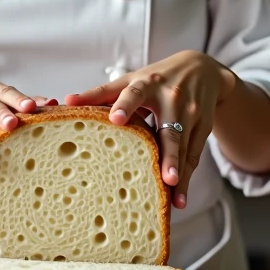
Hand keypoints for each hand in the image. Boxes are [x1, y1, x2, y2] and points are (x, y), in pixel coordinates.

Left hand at [65, 51, 235, 209]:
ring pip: (184, 148)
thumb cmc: (156, 77)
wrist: (203, 69)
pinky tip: (179, 200)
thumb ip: (102, 93)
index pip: (133, 93)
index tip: (114, 119)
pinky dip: (186, 178)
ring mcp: (191, 114)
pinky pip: (194, 156)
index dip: (124, 105)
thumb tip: (66, 102)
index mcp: (148, 84)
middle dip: (168, 154)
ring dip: (178, 173)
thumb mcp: (132, 80)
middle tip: (164, 177)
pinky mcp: (203, 127)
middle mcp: (172, 98)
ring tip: (173, 198)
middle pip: (169, 129)